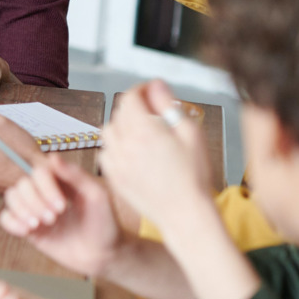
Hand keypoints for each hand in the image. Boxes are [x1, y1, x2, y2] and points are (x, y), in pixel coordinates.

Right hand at [0, 157, 124, 276]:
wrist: (103, 256)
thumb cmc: (104, 224)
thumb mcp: (96, 196)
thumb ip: (76, 175)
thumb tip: (53, 156)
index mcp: (61, 181)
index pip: (39, 171)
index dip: (45, 186)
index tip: (62, 205)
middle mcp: (45, 192)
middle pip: (22, 184)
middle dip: (35, 201)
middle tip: (54, 218)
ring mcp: (36, 210)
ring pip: (11, 197)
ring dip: (22, 210)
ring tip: (39, 224)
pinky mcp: (29, 228)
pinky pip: (6, 218)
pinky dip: (11, 222)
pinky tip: (27, 230)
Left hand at [100, 81, 214, 239]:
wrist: (184, 213)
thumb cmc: (193, 175)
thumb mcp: (190, 133)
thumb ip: (169, 105)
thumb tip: (156, 85)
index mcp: (144, 130)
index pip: (130, 97)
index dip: (141, 89)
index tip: (151, 90)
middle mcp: (124, 144)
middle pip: (119, 112)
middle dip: (133, 106)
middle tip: (152, 111)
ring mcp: (116, 161)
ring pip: (108, 130)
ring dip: (121, 124)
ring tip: (141, 130)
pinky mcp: (113, 176)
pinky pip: (105, 152)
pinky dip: (114, 146)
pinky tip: (131, 151)